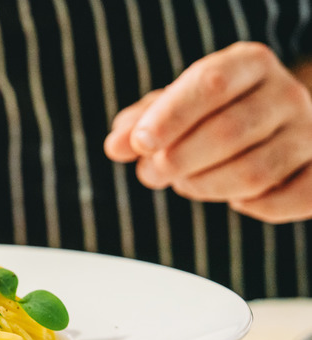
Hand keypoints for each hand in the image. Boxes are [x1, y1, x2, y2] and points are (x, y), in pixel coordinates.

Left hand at [104, 41, 311, 222]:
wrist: (273, 125)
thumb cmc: (211, 114)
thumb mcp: (173, 108)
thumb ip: (140, 124)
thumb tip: (115, 146)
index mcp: (249, 64)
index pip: (211, 84)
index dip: (171, 116)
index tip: (140, 144)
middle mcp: (285, 94)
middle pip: (229, 132)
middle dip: (178, 160)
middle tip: (151, 173)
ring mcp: (309, 134)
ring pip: (253, 172)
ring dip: (205, 186)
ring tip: (184, 183)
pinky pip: (289, 200)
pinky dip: (254, 206)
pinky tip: (234, 198)